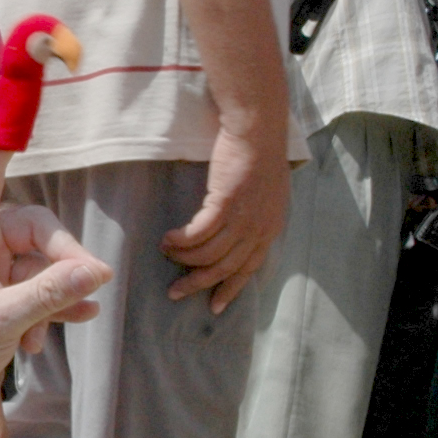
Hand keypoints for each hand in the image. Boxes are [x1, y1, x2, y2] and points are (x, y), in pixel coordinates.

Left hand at [0, 148, 109, 436]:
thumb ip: (47, 294)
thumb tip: (97, 271)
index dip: (9, 134)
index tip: (26, 82)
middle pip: (38, 226)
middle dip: (64, 259)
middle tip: (88, 289)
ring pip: (43, 261)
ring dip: (56, 293)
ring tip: (52, 330)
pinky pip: (40, 285)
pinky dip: (54, 305)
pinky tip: (69, 325)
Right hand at [160, 121, 290, 310]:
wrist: (257, 131)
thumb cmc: (261, 155)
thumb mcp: (268, 194)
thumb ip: (258, 216)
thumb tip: (241, 232)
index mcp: (270, 229)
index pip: (249, 269)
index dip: (230, 289)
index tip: (215, 307)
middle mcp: (258, 230)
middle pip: (224, 268)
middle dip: (198, 283)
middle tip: (176, 292)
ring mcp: (242, 219)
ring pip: (207, 254)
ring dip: (183, 258)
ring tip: (167, 253)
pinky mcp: (223, 205)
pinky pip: (197, 234)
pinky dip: (181, 241)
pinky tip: (168, 239)